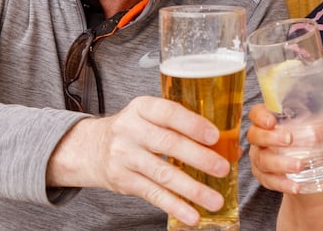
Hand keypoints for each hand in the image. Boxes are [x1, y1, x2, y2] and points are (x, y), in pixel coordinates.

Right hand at [48, 96, 228, 226]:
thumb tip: (230, 145)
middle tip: (222, 168)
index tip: (214, 136)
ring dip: (192, 189)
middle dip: (198, 157)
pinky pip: (153, 194)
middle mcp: (130, 130)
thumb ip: (183, 126)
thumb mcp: (151, 117)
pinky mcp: (123, 181)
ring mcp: (124, 156)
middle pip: (168, 144)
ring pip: (163, 174)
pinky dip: (175, 206)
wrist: (92, 148)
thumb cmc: (135, 130)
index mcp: (142, 107)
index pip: (168, 113)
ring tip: (215, 200)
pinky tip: (192, 215)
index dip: (192, 124)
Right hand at [247, 99, 322, 193]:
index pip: (256, 113)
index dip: (260, 116)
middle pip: (255, 136)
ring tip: (299, 166)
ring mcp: (260, 157)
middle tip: (290, 139)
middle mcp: (260, 138)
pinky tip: (296, 186)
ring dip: (280, 163)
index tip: (272, 121)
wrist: (307, 165)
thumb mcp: (318, 122)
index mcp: (269, 120)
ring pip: (262, 160)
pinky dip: (282, 184)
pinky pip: (268, 181)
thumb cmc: (307, 134)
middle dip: (270, 138)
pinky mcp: (264, 176)